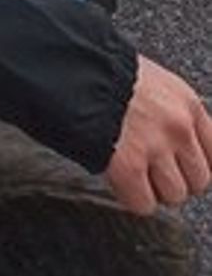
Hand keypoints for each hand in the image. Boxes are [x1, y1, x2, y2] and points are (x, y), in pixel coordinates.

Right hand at [104, 55, 211, 213]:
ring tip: (136, 174)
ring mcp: (155, 149)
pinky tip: (121, 181)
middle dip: (176, 180)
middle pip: (200, 180)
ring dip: (154, 191)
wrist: (75, 71)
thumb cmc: (107, 74)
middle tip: (154, 172)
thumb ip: (174, 113)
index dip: (195, 163)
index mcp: (188, 104)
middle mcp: (179, 128)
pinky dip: (132, 198)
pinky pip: (144, 204)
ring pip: (174, 196)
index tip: (183, 167)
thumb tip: (183, 145)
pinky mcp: (129, 167)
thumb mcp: (155, 83)